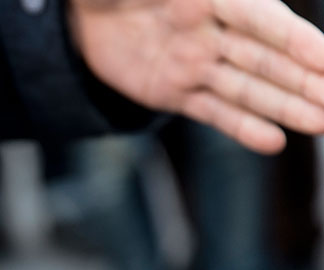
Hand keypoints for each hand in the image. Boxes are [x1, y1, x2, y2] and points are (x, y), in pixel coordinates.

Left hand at [69, 0, 323, 152]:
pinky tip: (272, 142)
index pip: (259, 17)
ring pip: (246, 88)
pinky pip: (211, 111)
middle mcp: (210, 31)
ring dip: (285, 106)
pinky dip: (240, 127)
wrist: (81, 15)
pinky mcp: (174, 92)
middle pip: (264, 58)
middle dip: (303, 79)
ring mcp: (194, 64)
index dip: (293, 38)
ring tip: (321, 123)